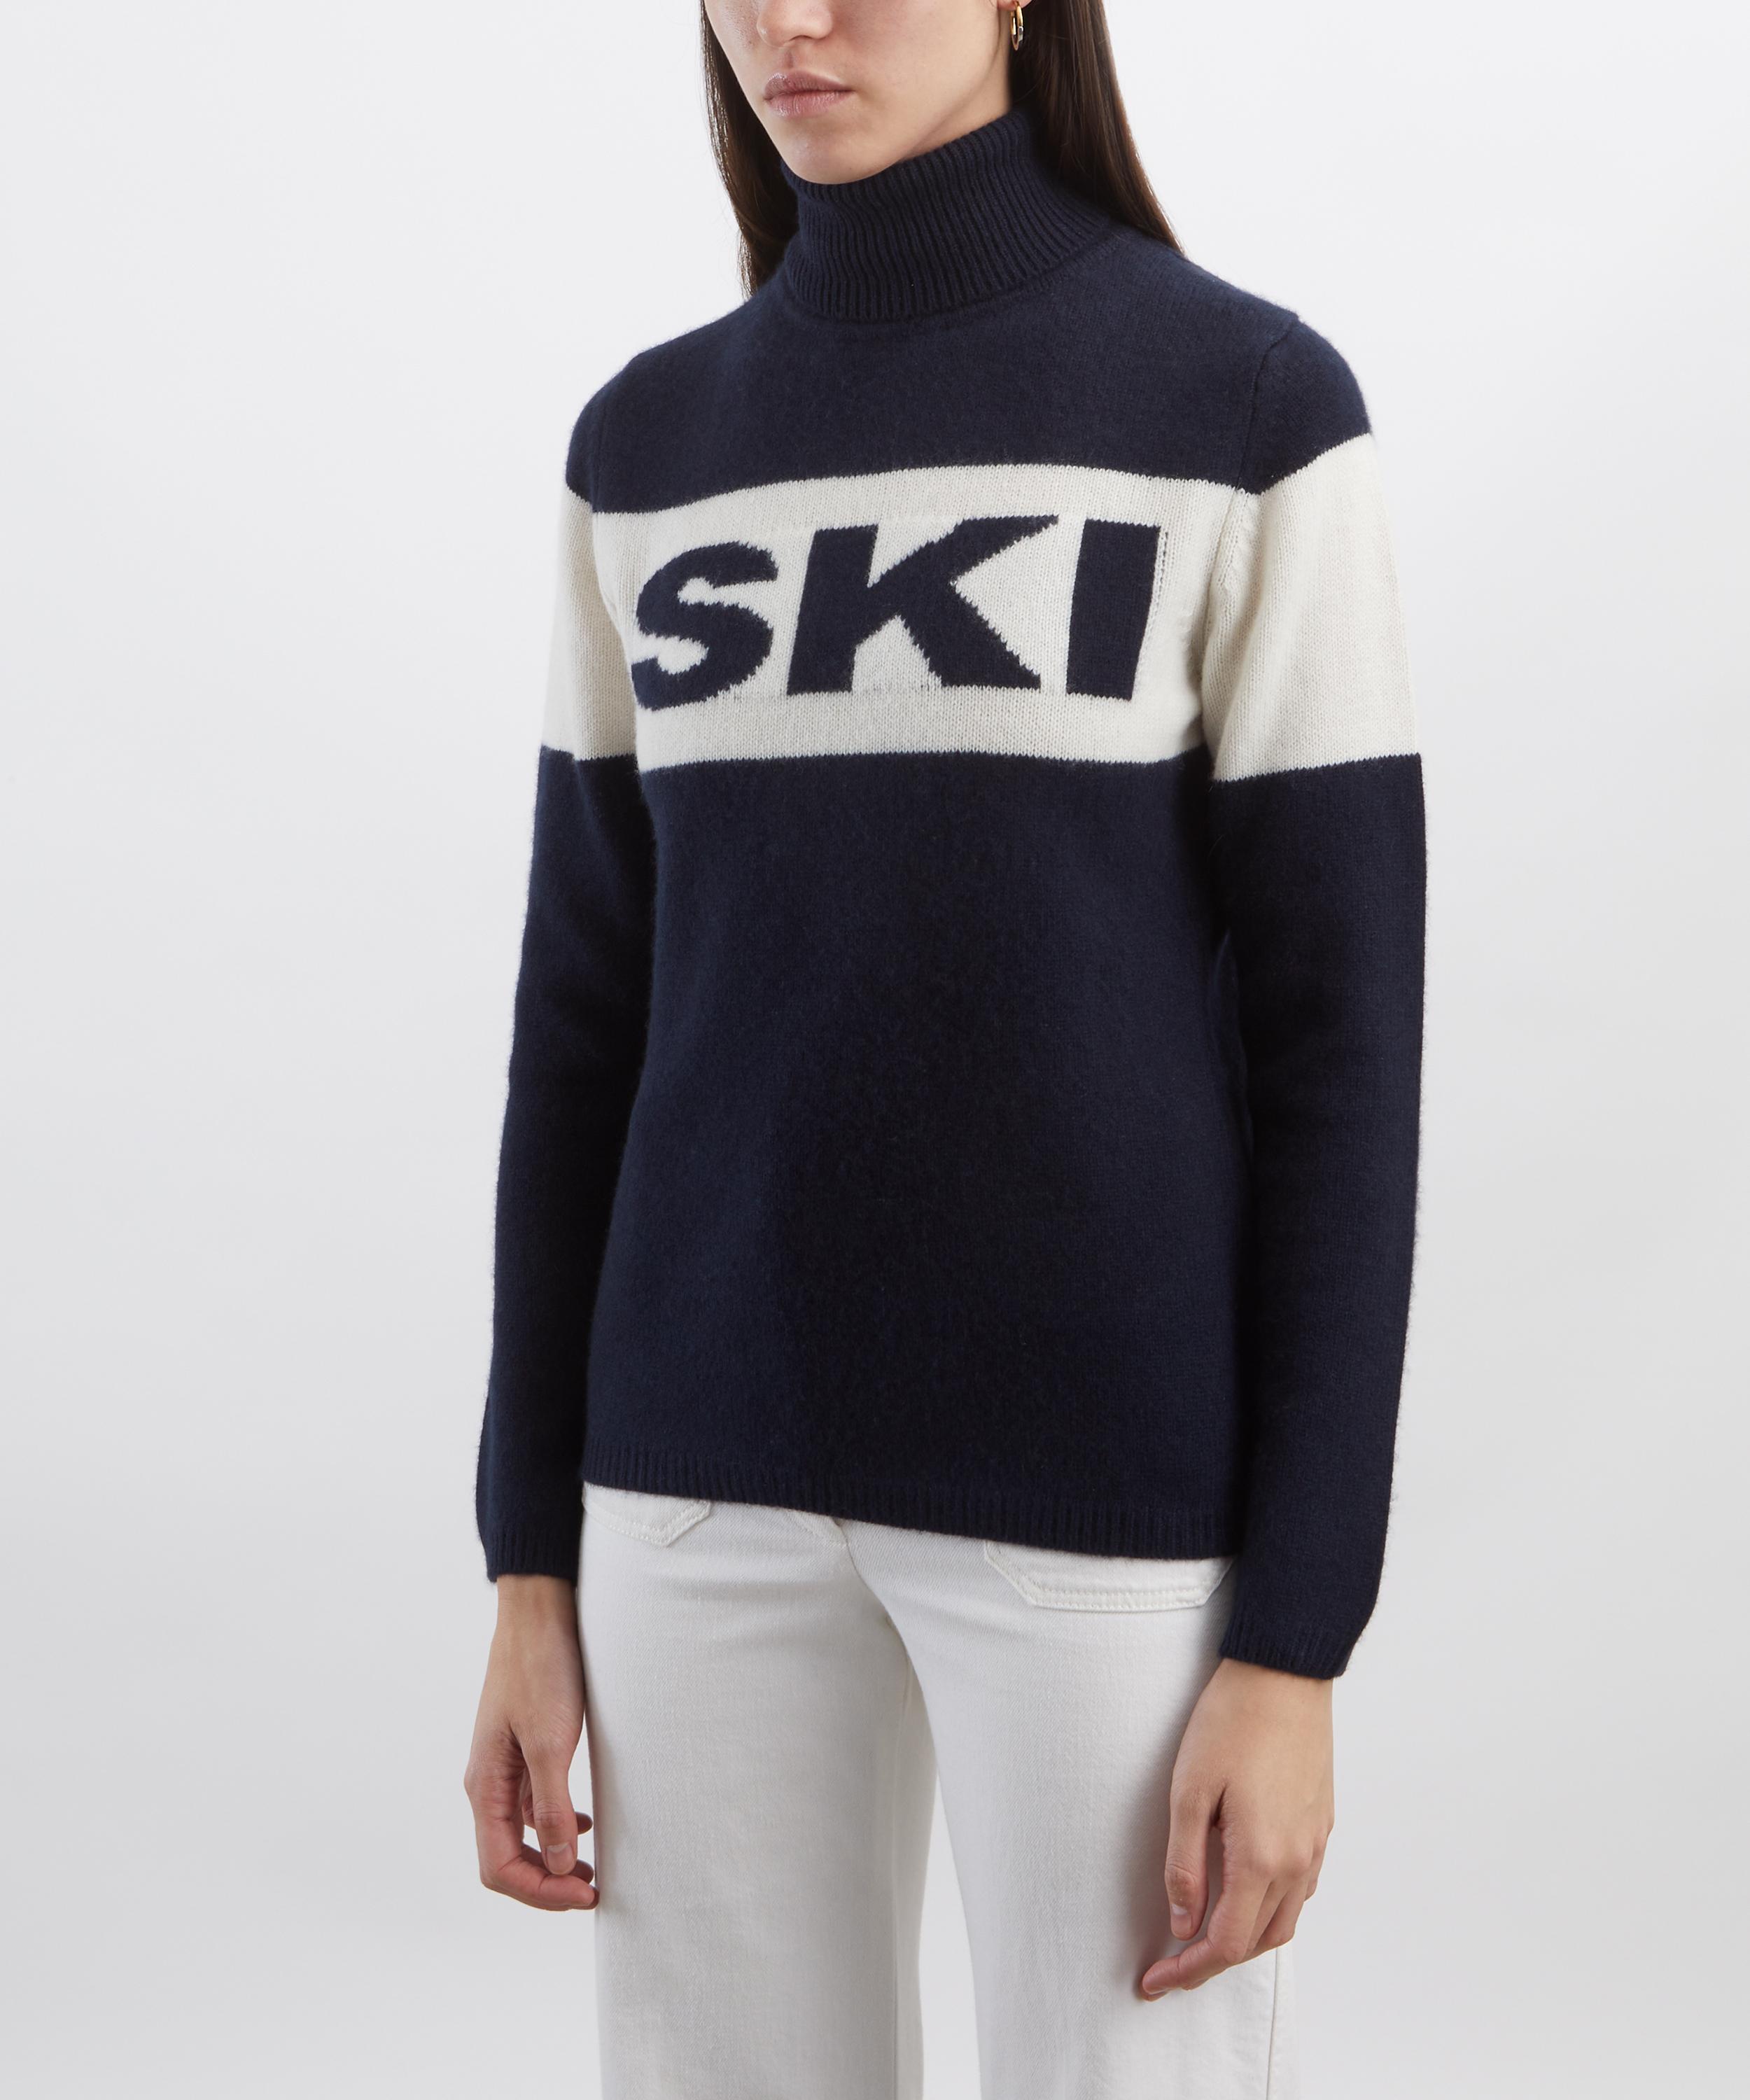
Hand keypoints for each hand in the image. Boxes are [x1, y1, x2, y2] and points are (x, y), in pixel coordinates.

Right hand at [463, 1574, 597, 1910]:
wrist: (539, 1610)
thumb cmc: (541, 1667)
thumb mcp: (550, 1740)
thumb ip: (551, 1805)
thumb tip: (558, 1864)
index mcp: (485, 1785)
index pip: (499, 1867)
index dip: (541, 1892)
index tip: (587, 1894)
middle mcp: (487, 1782)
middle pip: (505, 1858)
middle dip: (546, 1883)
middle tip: (593, 1889)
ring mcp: (504, 1766)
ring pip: (519, 1835)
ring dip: (551, 1859)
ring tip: (591, 1868)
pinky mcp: (523, 1749)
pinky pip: (531, 1805)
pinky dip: (555, 1825)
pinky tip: (583, 1823)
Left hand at [1140, 1656, 1333, 1997]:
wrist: (1285, 1672)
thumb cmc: (1231, 1721)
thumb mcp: (1188, 1792)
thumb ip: (1185, 1866)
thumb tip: (1183, 1924)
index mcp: (1262, 1858)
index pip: (1225, 1944)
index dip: (1188, 1971)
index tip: (1154, 1982)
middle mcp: (1298, 1861)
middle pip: (1258, 1942)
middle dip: (1214, 1963)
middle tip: (1171, 1967)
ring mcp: (1316, 1843)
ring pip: (1285, 1920)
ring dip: (1245, 1940)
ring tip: (1203, 1937)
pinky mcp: (1322, 1823)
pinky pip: (1300, 1888)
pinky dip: (1271, 1909)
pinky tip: (1244, 1894)